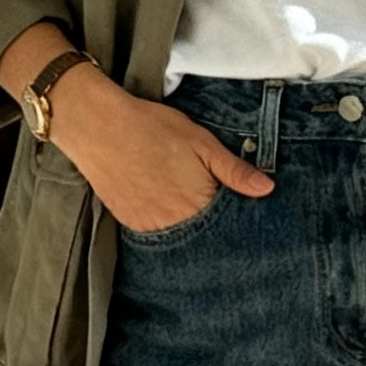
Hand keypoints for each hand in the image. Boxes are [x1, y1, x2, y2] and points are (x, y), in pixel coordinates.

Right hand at [47, 62, 273, 232]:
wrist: (98, 127)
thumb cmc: (152, 128)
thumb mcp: (201, 142)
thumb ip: (234, 170)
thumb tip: (267, 189)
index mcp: (197, 205)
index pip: (227, 228)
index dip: (235, 221)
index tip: (240, 215)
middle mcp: (174, 224)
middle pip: (203, 237)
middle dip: (213, 229)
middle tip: (212, 209)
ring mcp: (149, 226)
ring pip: (179, 238)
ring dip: (188, 229)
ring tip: (188, 206)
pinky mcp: (130, 223)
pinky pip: (155, 234)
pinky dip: (166, 226)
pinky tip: (167, 207)